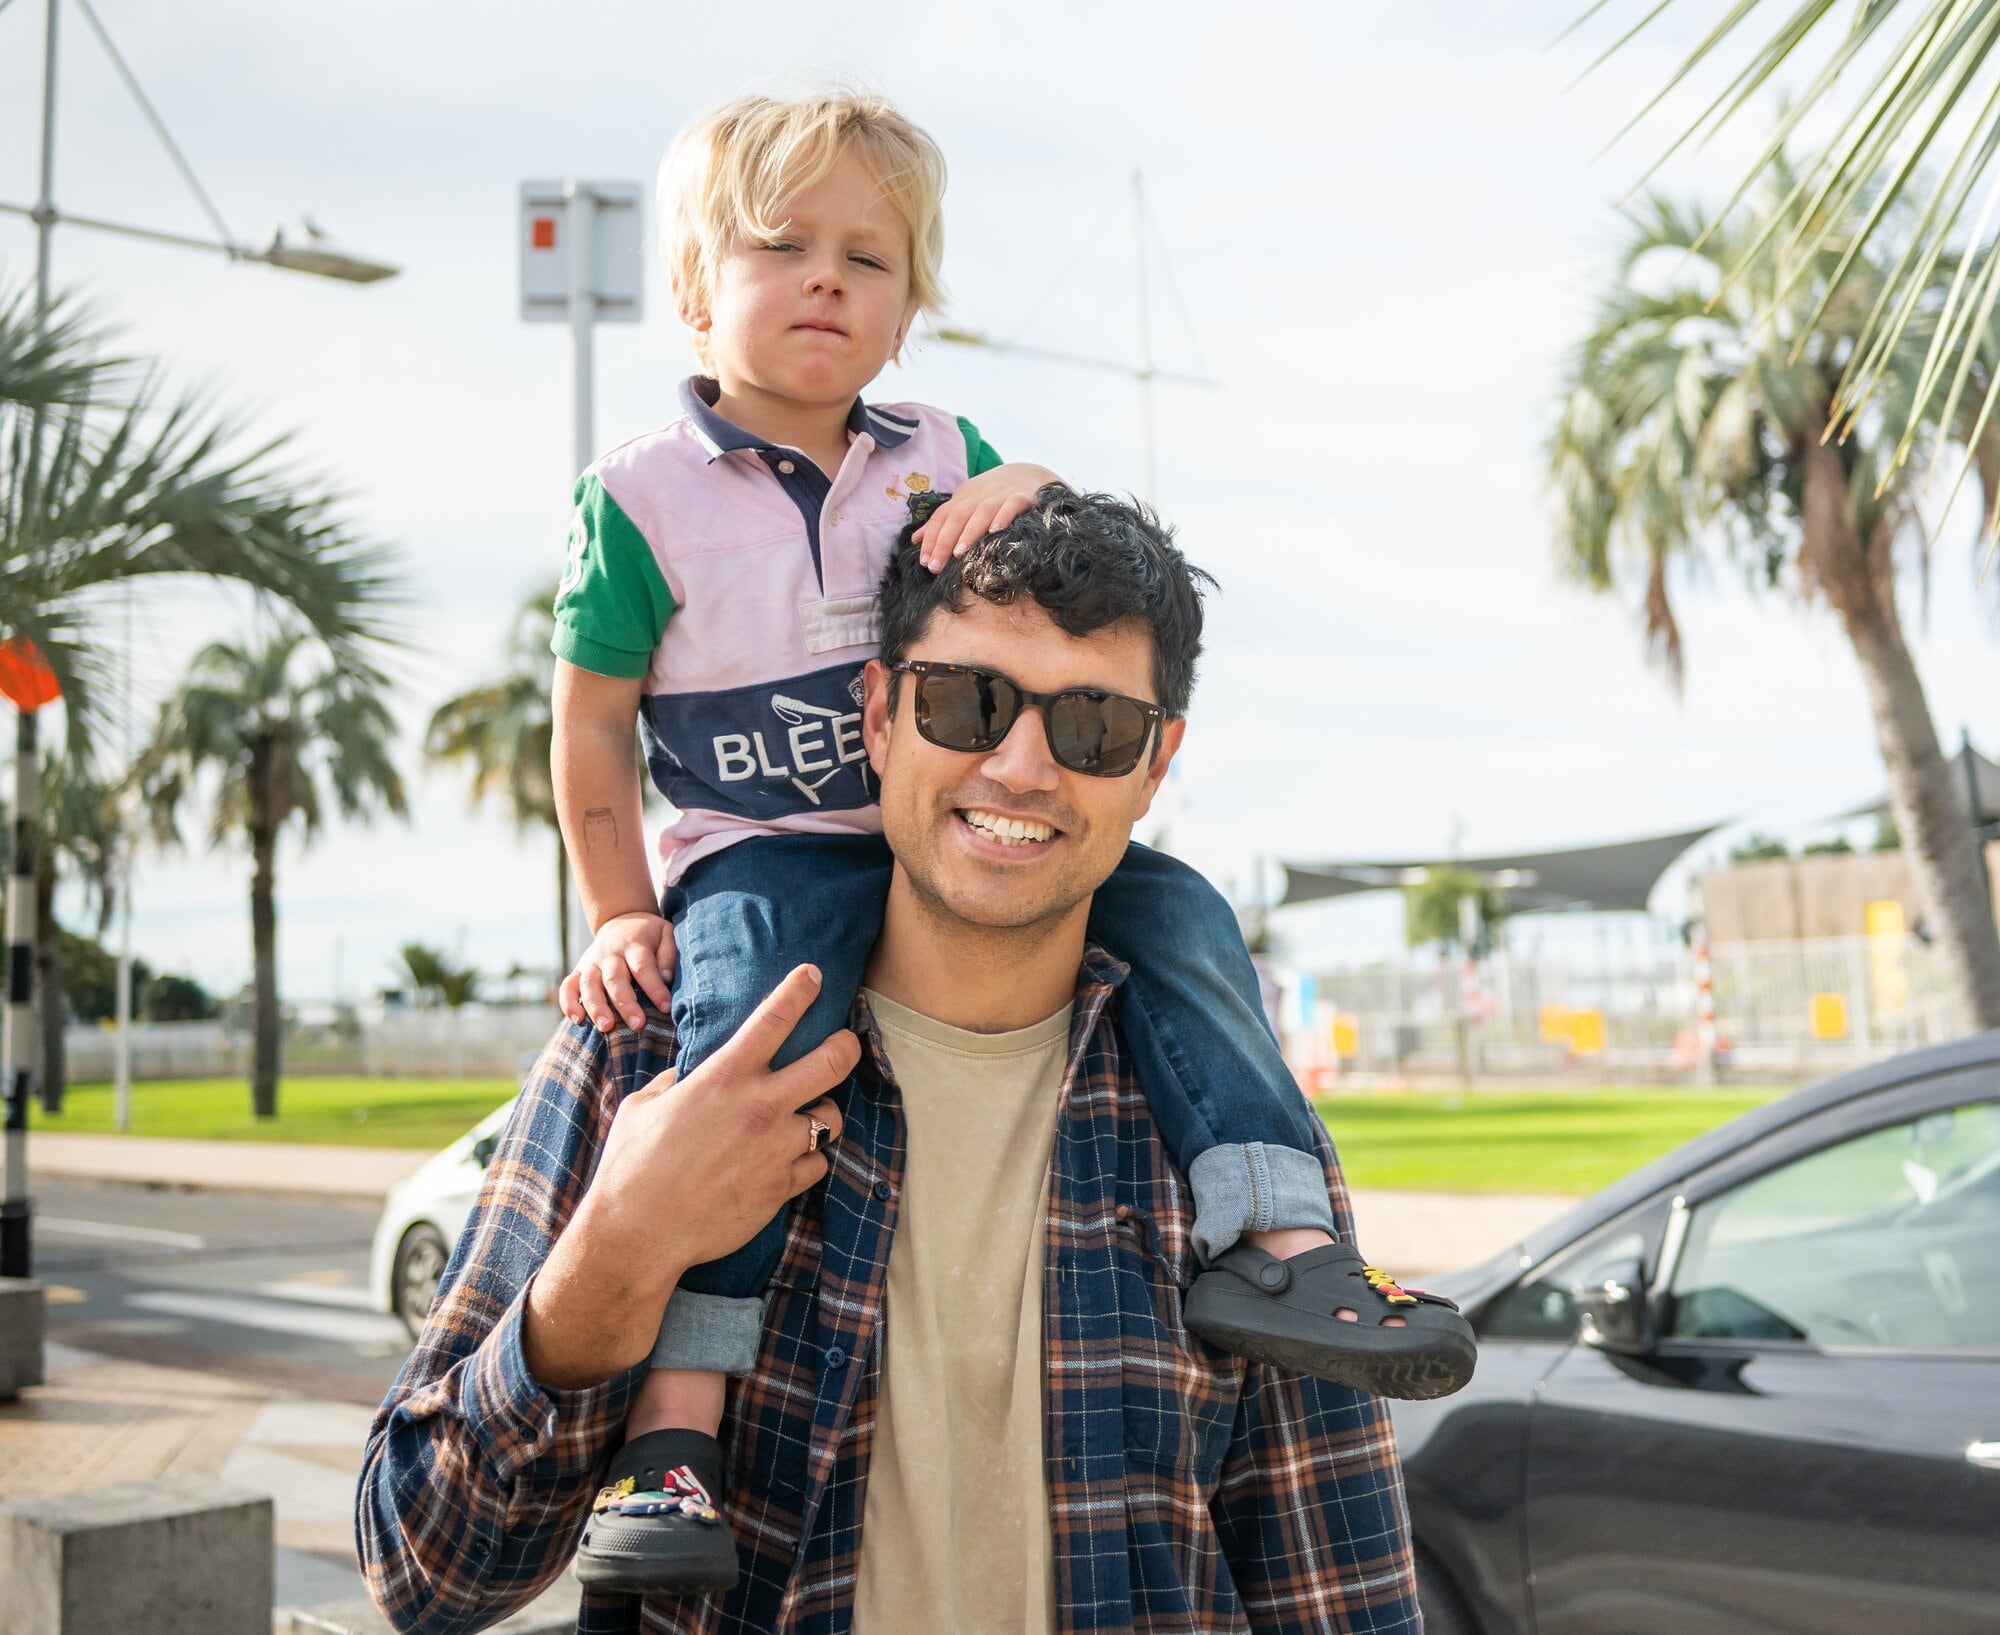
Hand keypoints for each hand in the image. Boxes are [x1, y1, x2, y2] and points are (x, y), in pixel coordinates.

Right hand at [560, 911, 676, 1031]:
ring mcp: (592, 962)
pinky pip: (568, 986)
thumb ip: (668, 955)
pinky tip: (576, 1020)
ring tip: (606, 1027)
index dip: (654, 988)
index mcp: (634, 944)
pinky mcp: (579, 970)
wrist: (621, 920)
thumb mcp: (666, 934)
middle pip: (614, 978)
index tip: (666, 1007)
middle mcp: (610, 954)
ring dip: (596, 1006)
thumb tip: (666, 978)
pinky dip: (568, 1003)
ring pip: (589, 984)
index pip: (643, 967)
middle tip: (637, 1024)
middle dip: (625, 1003)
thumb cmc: (649, 935)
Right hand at [588, 963, 855, 1272]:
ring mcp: (775, 1149)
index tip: (814, 975)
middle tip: (846, 1044)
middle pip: (833, 1062)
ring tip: (806, 1120)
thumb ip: (676, 1082)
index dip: (800, 989)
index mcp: (722, 1078)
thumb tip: (688, 1072)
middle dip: (847, 1046)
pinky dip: (807, 1161)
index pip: (774, 1018)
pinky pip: (817, 1164)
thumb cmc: (632, 1165)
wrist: (638, 1232)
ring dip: (822, 1116)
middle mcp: (758, 1107)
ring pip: (832, 1119)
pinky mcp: (782, 1187)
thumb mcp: (645, 1106)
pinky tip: (785, 1164)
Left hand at [911, 463, 1060, 571]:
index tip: (925, 562)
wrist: (1030, 474)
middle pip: (958, 515)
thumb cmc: (994, 496)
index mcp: (964, 496)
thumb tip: (916, 539)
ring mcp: (1002, 493)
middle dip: (944, 541)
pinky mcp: (1024, 495)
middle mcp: (980, 493)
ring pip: (982, 510)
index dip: (932, 538)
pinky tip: (995, 530)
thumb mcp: (966, 505)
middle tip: (935, 565)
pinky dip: (1003, 516)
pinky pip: (1012, 505)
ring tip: (959, 553)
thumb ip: (943, 522)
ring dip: (970, 531)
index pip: (943, 516)